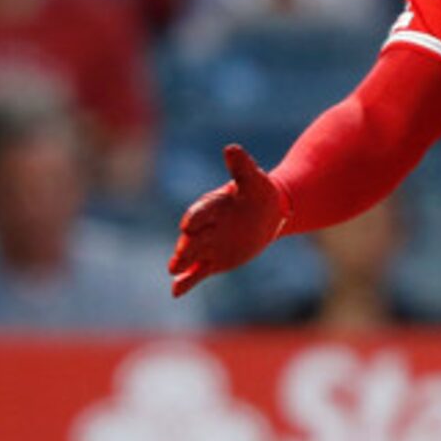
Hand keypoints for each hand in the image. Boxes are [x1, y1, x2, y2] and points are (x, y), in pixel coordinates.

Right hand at [168, 144, 288, 295]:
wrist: (266, 214)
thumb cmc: (259, 193)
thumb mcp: (255, 180)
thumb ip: (242, 167)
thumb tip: (232, 148)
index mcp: (212, 206)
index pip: (201, 212)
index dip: (196, 219)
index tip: (189, 225)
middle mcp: (205, 226)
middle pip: (193, 237)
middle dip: (186, 246)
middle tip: (177, 258)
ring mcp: (208, 244)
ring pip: (192, 255)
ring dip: (182, 263)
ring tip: (173, 270)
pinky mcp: (213, 260)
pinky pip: (197, 272)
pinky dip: (186, 282)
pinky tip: (175, 292)